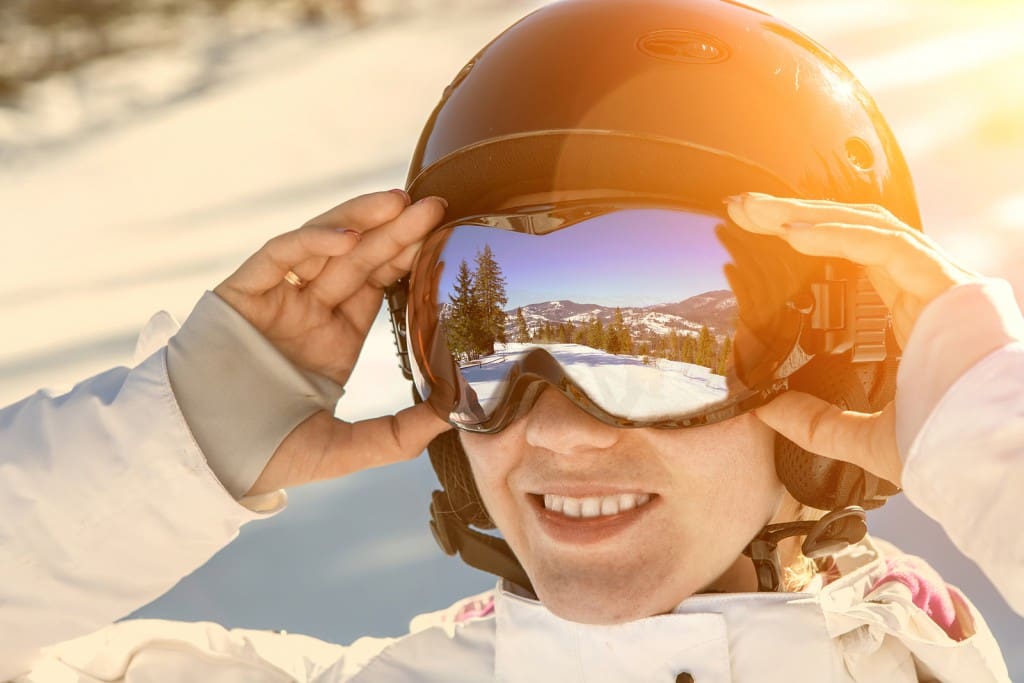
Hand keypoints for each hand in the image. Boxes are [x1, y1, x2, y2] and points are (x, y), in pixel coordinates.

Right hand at [214, 190, 451, 494]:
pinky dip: (313, 241)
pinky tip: (349, 236)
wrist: (202, 459)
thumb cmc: (266, 452)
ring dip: (361, 220)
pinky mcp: (243, 292)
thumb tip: (454, 417)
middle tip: (435, 207)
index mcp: (335, 337)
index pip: (378, 283)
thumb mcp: (346, 449)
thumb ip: (398, 435)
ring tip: (401, 203)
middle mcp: (309, 310)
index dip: (408, 259)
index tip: (445, 240)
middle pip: (360, 257)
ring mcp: (277, 298)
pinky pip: (280, 254)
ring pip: (324, 244)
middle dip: (396, 230)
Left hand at [725, 193, 982, 485]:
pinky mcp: (948, 284)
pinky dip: (838, 234)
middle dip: (792, 214)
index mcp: (908, 315)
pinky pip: (887, 244)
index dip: (803, 239)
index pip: (849, 259)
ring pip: (865, 227)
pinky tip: (793, 233)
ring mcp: (937, 282)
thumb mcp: (865, 436)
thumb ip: (816, 422)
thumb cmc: (946, 447)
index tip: (751, 234)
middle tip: (740, 208)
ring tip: (754, 211)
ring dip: (807, 214)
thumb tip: (767, 410)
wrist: (991, 460)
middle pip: (849, 232)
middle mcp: (922, 289)